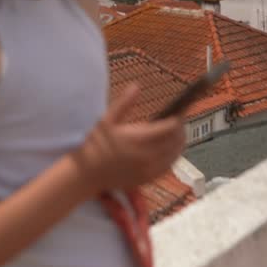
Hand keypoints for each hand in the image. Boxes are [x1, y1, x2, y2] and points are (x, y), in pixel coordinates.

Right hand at [72, 84, 186, 195]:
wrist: (86, 174)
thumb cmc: (94, 145)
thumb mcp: (106, 120)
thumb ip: (123, 103)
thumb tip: (136, 86)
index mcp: (137, 139)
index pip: (168, 128)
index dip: (178, 119)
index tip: (180, 111)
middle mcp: (145, 156)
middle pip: (174, 142)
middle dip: (180, 130)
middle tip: (180, 121)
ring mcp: (147, 170)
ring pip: (174, 156)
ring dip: (179, 144)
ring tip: (178, 134)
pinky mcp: (146, 180)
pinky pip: (167, 168)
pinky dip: (173, 157)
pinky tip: (170, 150)